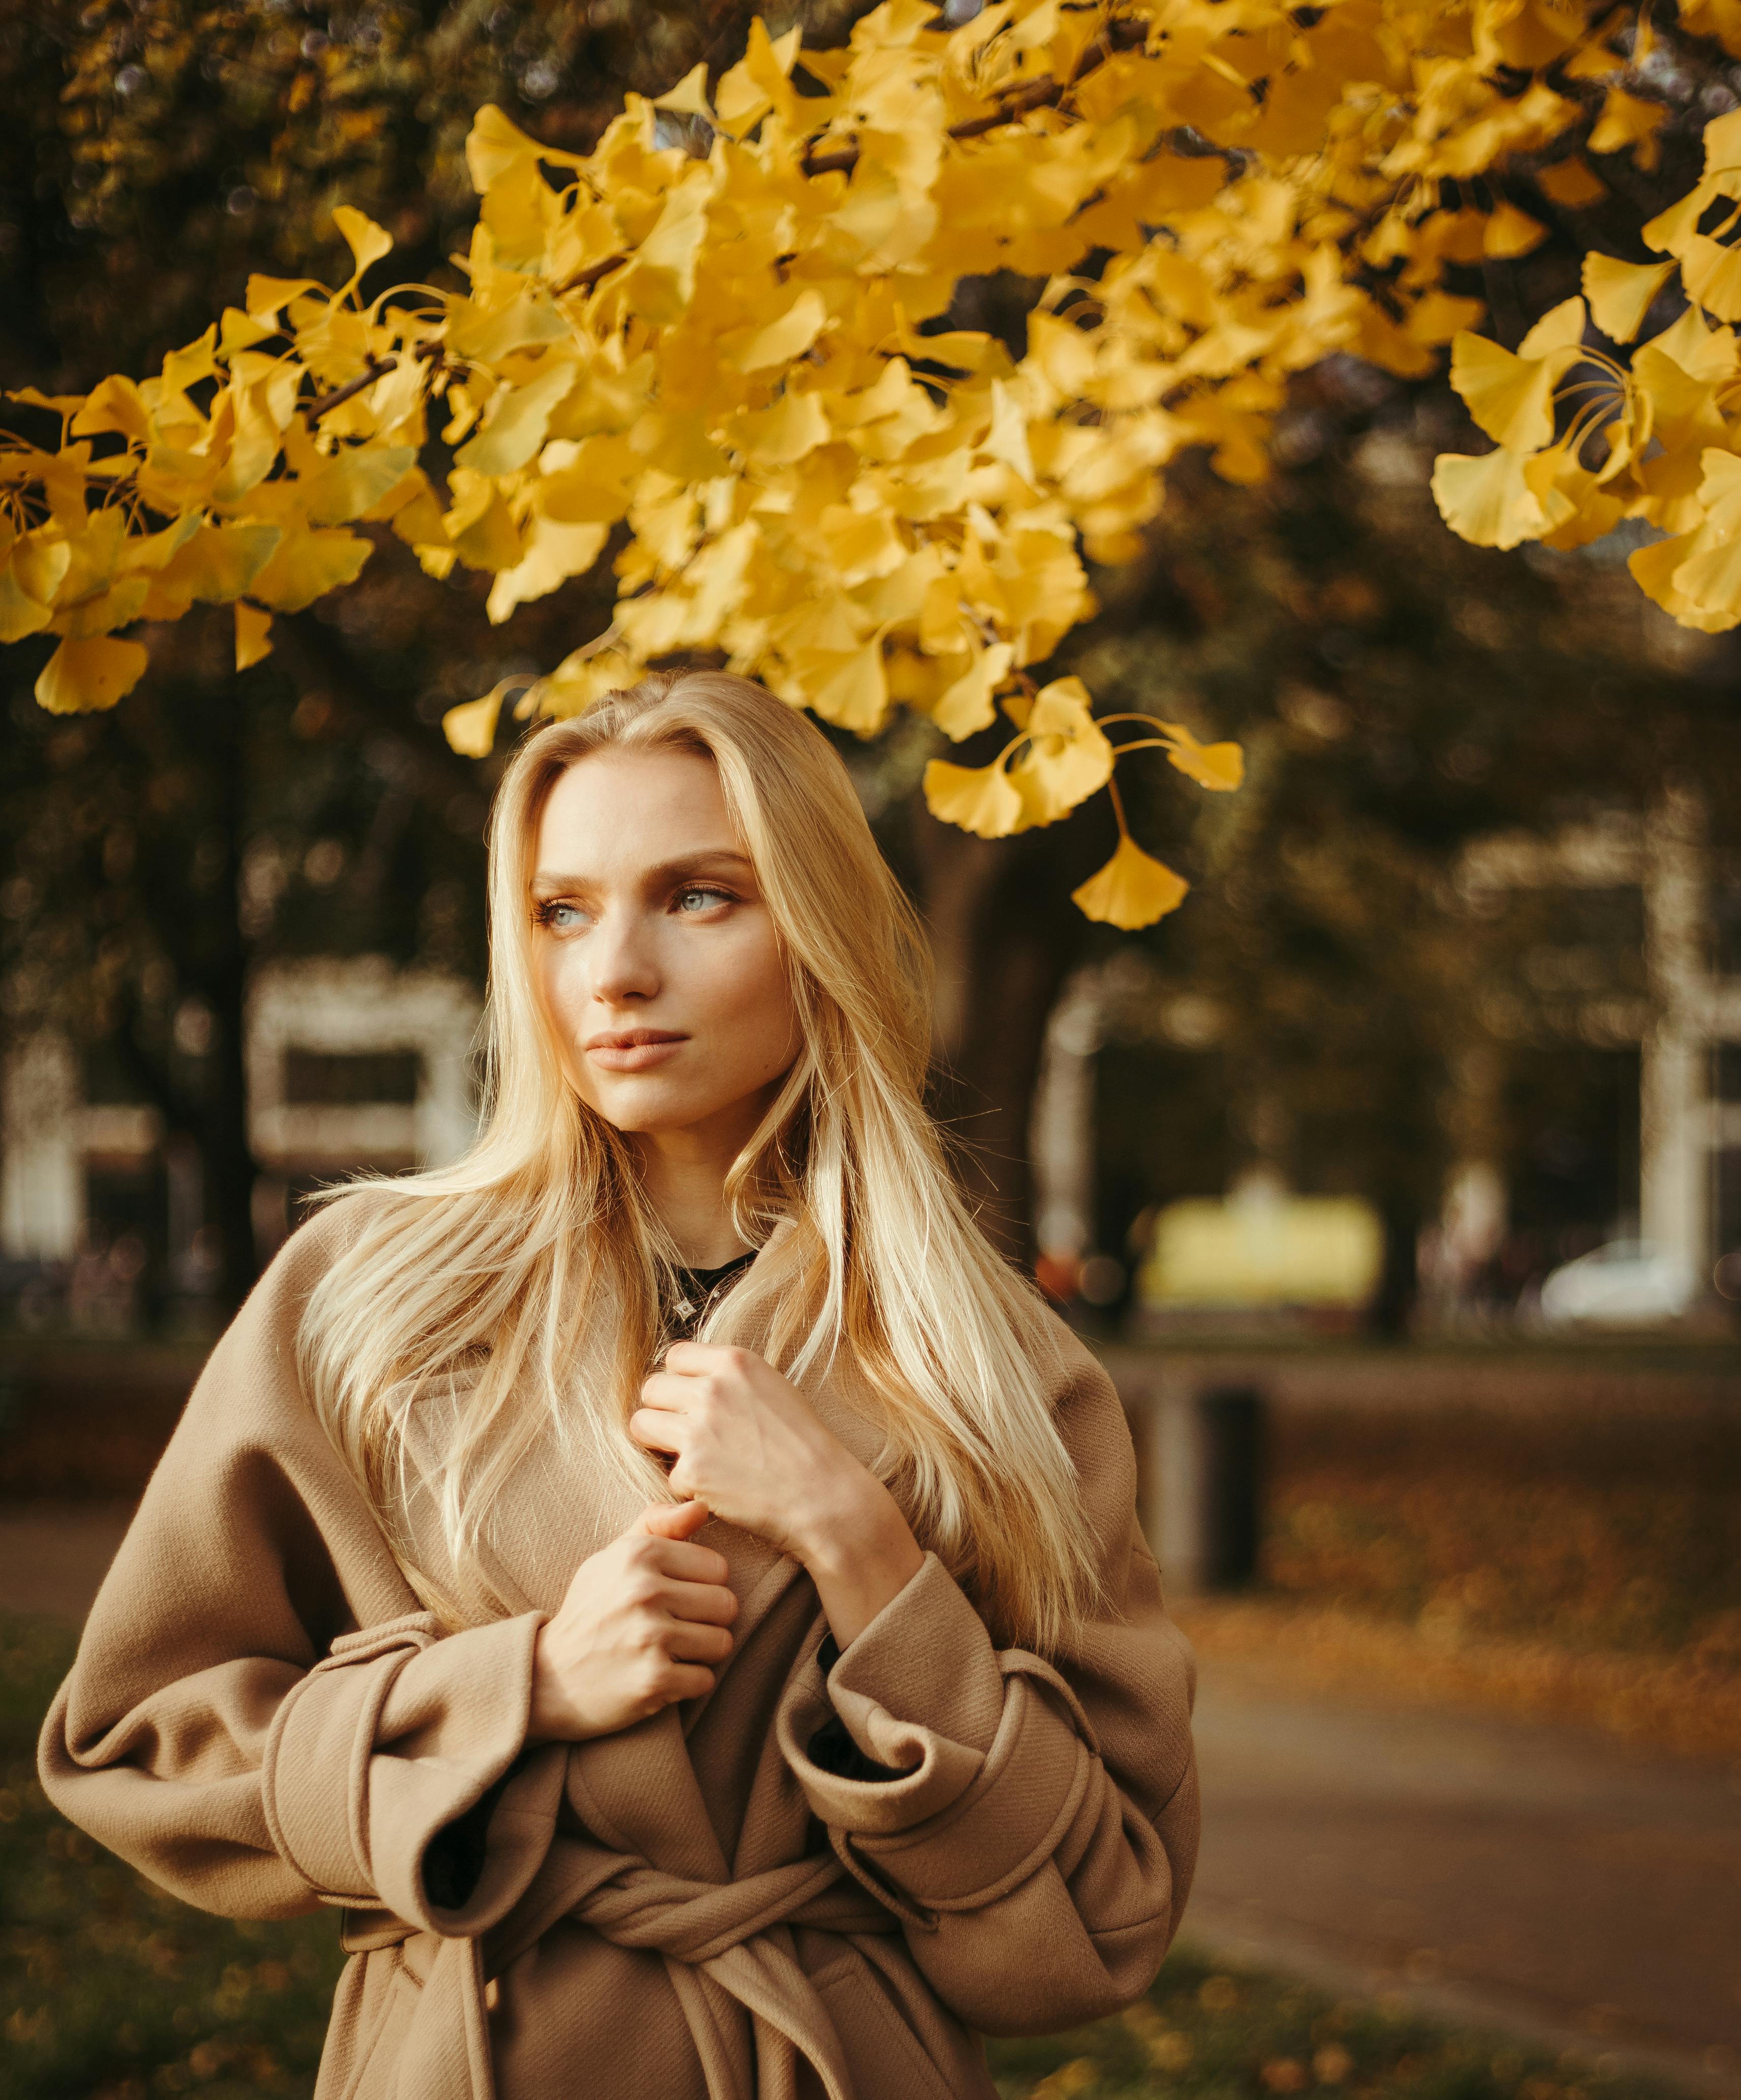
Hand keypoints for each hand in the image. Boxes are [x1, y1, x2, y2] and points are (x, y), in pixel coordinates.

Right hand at [527, 1499, 737, 1741]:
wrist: (548, 1678)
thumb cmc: (592, 1610)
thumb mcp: (614, 1557)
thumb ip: (658, 1524)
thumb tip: (701, 1506)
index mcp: (639, 1554)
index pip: (718, 1568)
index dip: (703, 1586)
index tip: (677, 1598)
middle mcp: (644, 1590)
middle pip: (726, 1604)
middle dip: (708, 1621)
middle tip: (677, 1629)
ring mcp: (649, 1636)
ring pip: (722, 1643)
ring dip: (701, 1654)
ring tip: (669, 1652)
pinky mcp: (653, 1680)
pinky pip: (705, 1680)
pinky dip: (688, 1684)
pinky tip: (660, 1677)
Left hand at [631, 1343, 923, 1648]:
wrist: (824, 1496)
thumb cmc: (806, 1446)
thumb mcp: (773, 1388)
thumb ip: (730, 1379)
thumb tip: (690, 1380)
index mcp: (734, 1362)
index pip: (674, 1356)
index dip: (679, 1381)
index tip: (688, 1400)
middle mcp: (712, 1389)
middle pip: (652, 1389)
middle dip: (662, 1410)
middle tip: (684, 1433)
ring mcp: (698, 1429)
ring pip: (642, 1425)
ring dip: (658, 1443)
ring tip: (689, 1457)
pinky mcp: (691, 1471)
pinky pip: (668, 1474)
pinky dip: (687, 1485)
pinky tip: (716, 1489)